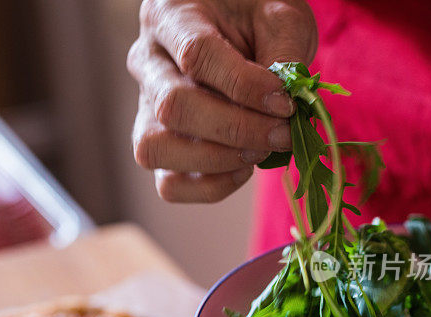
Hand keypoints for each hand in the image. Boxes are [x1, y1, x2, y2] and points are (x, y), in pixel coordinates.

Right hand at [128, 0, 316, 201]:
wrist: (244, 30)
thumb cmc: (259, 17)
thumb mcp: (280, 16)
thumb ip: (284, 54)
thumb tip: (283, 107)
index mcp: (170, 15)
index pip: (196, 56)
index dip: (244, 86)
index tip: (284, 103)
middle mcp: (147, 62)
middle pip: (172, 107)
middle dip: (235, 129)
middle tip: (281, 133)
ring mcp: (146, 108)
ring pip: (156, 148)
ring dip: (216, 160)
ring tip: (259, 151)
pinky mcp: (159, 145)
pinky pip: (168, 183)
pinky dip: (208, 186)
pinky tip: (241, 169)